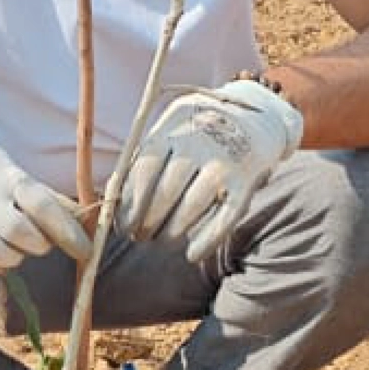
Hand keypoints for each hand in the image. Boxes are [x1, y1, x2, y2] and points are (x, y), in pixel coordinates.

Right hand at [0, 141, 90, 279]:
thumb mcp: (15, 176)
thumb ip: (48, 198)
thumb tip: (87, 219)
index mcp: (7, 179)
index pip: (42, 204)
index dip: (68, 230)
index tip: (85, 251)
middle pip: (20, 232)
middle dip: (39, 244)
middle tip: (39, 242)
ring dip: (15, 257)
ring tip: (12, 246)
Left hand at [120, 78, 303, 261]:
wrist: (256, 115)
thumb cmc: (199, 131)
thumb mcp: (172, 130)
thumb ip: (145, 158)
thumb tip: (112, 201)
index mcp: (174, 126)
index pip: (144, 169)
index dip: (130, 203)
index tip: (122, 225)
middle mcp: (200, 141)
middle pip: (166, 190)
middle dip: (147, 220)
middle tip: (139, 236)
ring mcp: (226, 160)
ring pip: (192, 206)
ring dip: (171, 231)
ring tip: (161, 240)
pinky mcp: (246, 181)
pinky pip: (225, 218)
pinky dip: (207, 240)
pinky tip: (192, 254)